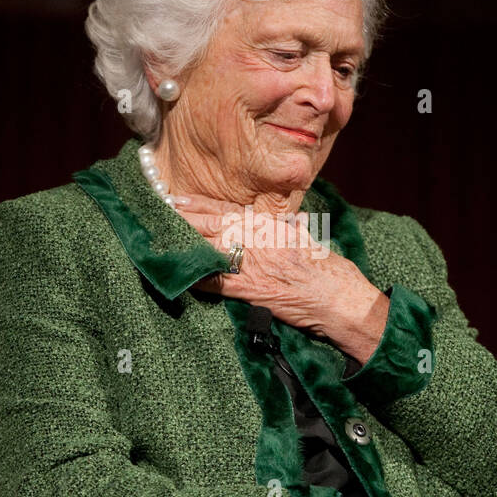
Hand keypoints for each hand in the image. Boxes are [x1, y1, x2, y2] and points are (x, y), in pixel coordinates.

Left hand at [173, 193, 388, 363]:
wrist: (337, 297)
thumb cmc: (325, 268)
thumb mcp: (304, 237)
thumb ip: (286, 228)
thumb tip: (281, 222)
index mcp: (270, 225)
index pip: (227, 210)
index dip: (199, 205)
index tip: (177, 199)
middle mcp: (257, 240)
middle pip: (210, 226)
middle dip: (183, 220)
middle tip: (158, 213)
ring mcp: (251, 265)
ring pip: (207, 250)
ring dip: (183, 245)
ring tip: (160, 240)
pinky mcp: (248, 290)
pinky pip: (214, 282)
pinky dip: (195, 277)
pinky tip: (179, 273)